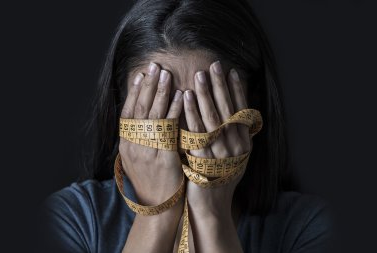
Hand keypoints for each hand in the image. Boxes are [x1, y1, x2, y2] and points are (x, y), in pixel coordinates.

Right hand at [119, 62, 183, 205]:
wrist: (158, 206)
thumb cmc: (151, 180)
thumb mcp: (137, 158)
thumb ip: (139, 137)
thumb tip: (144, 115)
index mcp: (126, 144)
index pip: (128, 111)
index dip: (135, 91)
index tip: (142, 74)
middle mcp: (133, 145)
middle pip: (140, 109)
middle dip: (148, 86)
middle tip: (155, 66)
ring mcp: (147, 151)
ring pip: (154, 115)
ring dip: (161, 93)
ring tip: (167, 74)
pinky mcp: (164, 158)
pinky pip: (170, 129)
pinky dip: (175, 111)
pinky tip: (181, 96)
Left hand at [183, 61, 251, 217]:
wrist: (212, 205)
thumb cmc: (220, 178)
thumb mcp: (235, 156)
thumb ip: (236, 136)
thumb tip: (235, 111)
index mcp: (244, 143)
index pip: (241, 110)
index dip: (237, 90)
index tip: (231, 71)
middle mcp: (235, 145)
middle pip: (227, 109)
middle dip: (220, 86)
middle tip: (214, 65)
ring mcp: (219, 152)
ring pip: (213, 117)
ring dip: (206, 94)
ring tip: (199, 75)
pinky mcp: (202, 158)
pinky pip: (196, 130)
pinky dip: (192, 112)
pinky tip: (187, 97)